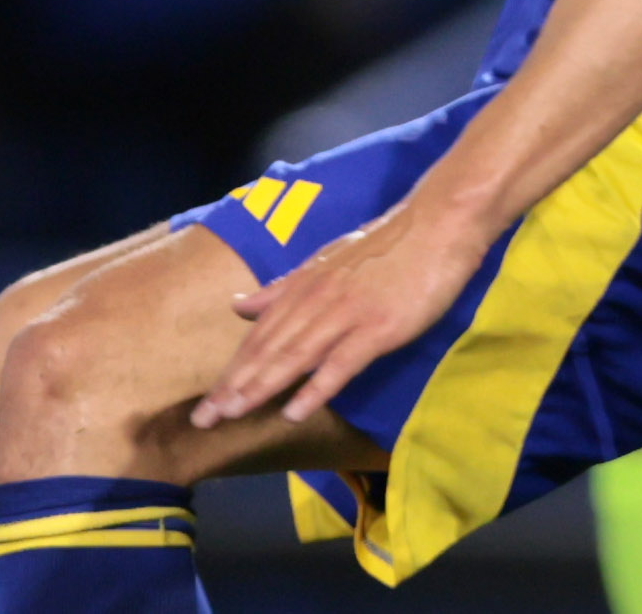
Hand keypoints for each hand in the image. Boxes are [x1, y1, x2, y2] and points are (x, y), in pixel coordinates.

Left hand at [194, 195, 492, 427]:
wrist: (438, 223)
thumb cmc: (388, 244)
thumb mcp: (328, 261)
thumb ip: (284, 288)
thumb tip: (240, 306)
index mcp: (305, 286)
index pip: (260, 336)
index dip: (232, 370)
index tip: (206, 404)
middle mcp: (317, 300)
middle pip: (269, 349)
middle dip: (234, 386)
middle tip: (204, 419)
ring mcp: (347, 314)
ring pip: (295, 355)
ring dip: (261, 387)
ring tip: (233, 415)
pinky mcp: (378, 327)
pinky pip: (341, 362)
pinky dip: (316, 388)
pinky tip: (295, 411)